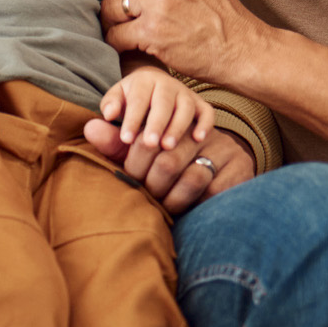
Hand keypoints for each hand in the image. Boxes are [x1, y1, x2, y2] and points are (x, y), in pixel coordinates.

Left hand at [82, 123, 255, 214]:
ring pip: (191, 178)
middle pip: (167, 160)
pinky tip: (187, 209)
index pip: (148, 138)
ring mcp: (222, 147)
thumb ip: (116, 142)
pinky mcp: (239, 167)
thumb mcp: (140, 148)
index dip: (134, 160)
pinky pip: (215, 191)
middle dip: (151, 184)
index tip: (130, 177)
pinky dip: (196, 205)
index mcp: (172, 117)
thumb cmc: (169, 158)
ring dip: (172, 199)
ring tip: (163, 206)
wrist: (218, 162)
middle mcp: (198, 130)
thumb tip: (89, 127)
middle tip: (146, 196)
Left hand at [100, 66, 215, 156]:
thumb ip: (110, 105)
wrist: (154, 86)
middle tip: (150, 144)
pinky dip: (205, 124)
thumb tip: (108, 114)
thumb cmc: (131, 98)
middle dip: (157, 123)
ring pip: (186, 107)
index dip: (132, 119)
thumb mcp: (117, 98)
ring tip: (168, 146)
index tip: (126, 139)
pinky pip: (207, 112)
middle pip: (163, 102)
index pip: (138, 99)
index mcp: (144, 80)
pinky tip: (198, 139)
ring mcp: (186, 93)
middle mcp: (167, 84)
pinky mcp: (200, 103)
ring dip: (178, 127)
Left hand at [102, 0, 273, 83]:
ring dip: (111, 22)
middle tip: (118, 17)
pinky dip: (116, 43)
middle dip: (111, 0)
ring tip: (123, 31)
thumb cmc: (222, 20)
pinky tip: (128, 47)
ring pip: (108, 7)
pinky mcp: (152, 32)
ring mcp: (159, 3)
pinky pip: (114, 34)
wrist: (246, 51)